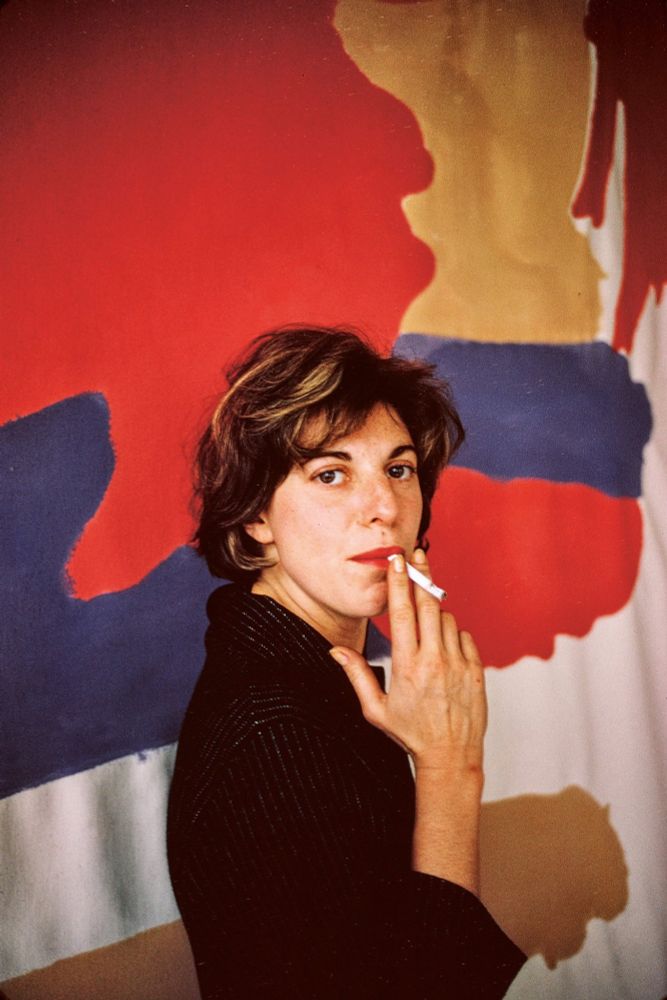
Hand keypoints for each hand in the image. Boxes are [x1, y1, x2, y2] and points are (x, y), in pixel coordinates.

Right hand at [330, 549, 486, 776]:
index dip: (399, 582)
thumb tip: (335, 651)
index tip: (398, 560)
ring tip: (426, 631)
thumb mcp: (375, 709)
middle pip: (428, 604)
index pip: (402, 612)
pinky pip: (464, 636)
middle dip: (422, 576)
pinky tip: (444, 649)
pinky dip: (453, 635)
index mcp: (407, 665)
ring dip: (436, 614)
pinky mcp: (475, 669)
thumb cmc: (410, 734)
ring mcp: (458, 663)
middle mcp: (434, 660)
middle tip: (417, 556)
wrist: (451, 756)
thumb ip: (356, 675)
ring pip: (447, 619)